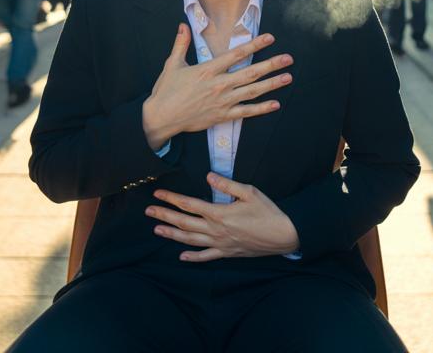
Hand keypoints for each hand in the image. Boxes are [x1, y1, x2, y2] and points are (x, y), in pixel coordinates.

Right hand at [141, 24, 290, 150]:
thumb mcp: (172, 64)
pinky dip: (261, 108)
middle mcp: (219, 85)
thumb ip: (181, 44)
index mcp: (208, 70)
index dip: (255, 45)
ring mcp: (222, 101)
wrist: (162, 117)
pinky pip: (246, 112)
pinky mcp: (222, 116)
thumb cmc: (166, 90)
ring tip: (288, 77)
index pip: (236, 54)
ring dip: (272, 84)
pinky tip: (275, 103)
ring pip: (252, 91)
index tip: (270, 38)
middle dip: (271, 65)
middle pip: (250, 73)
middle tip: (288, 59)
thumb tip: (183, 25)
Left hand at [147, 173, 299, 260]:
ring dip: (172, 235)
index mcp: (219, 213)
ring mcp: (220, 244)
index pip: (189, 205)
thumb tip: (208, 176)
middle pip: (184, 223)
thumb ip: (227, 185)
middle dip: (164, 216)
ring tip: (157, 230)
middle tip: (148, 211)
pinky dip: (192, 257)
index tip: (158, 194)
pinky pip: (206, 257)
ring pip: (190, 240)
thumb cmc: (268, 212)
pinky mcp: (227, 253)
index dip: (171, 199)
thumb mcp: (250, 192)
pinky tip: (181, 256)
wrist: (284, 235)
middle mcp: (216, 230)